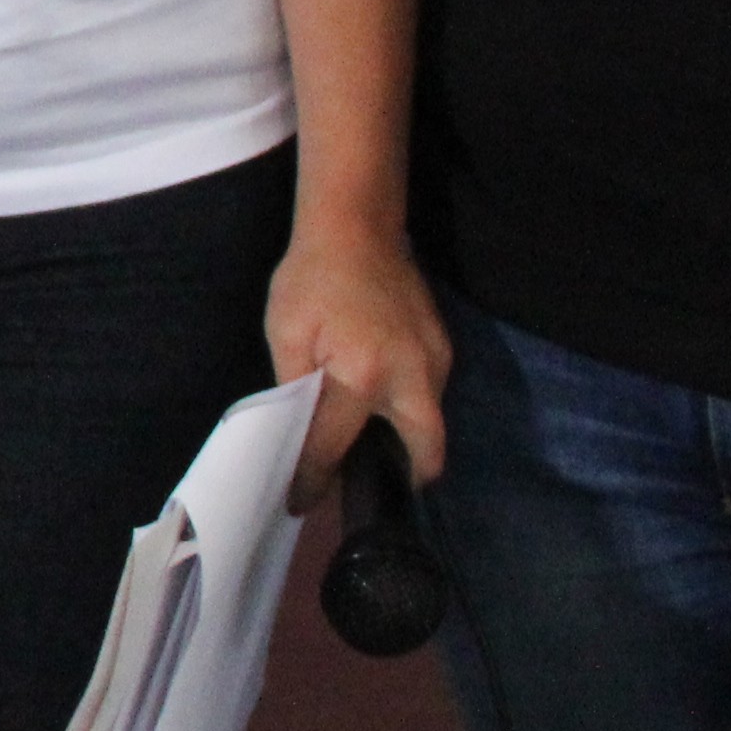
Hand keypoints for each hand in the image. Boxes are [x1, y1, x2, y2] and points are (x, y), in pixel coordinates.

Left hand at [265, 218, 449, 507]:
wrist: (357, 226)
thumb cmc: (311, 279)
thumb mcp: (286, 335)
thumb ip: (294, 392)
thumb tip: (293, 441)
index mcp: (362, 376)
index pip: (335, 447)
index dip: (313, 480)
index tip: (301, 503)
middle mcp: (411, 375)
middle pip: (425, 451)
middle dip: (405, 477)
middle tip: (370, 489)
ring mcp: (436, 360)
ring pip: (431, 423)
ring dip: (407, 443)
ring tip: (369, 452)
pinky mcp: (444, 346)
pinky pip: (430, 395)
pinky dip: (409, 412)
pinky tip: (380, 409)